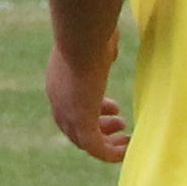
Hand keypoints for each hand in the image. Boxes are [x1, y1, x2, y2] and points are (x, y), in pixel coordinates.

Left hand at [46, 45, 129, 163]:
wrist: (82, 37)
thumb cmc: (92, 32)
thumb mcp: (97, 41)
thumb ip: (102, 47)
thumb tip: (110, 44)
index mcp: (58, 82)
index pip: (71, 106)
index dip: (94, 110)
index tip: (115, 107)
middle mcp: (58, 101)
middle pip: (74, 126)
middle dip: (99, 127)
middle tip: (120, 123)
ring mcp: (68, 113)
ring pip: (84, 141)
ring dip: (106, 142)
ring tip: (126, 137)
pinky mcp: (81, 122)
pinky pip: (96, 148)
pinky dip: (110, 153)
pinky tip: (128, 148)